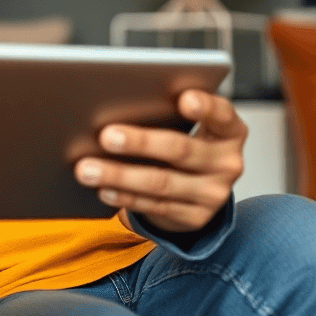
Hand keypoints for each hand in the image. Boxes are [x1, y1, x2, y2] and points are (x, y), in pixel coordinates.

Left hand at [74, 90, 246, 232]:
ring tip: (86, 168)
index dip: (205, 106)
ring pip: (161, 182)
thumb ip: (164, 112)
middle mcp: (227, 162)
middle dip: (140, 142)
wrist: (198, 190)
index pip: (222, 114)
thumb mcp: (185, 125)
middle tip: (105, 136)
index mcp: (228, 130)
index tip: (184, 98)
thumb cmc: (182, 141)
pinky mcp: (195, 217)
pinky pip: (155, 206)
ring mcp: (213, 193)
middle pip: (181, 149)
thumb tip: (111, 103)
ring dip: (119, 175)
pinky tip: (103, 190)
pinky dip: (125, 197)